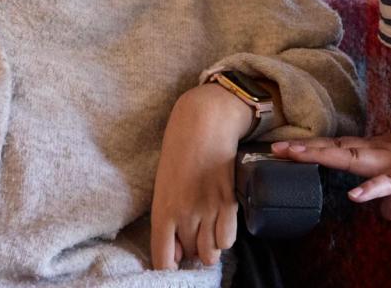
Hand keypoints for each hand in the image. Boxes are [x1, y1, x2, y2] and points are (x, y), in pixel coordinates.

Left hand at [149, 84, 250, 269]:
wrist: (203, 124)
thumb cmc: (178, 153)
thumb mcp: (162, 187)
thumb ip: (167, 220)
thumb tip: (176, 254)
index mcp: (162, 212)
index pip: (163, 260)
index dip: (169, 266)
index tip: (174, 262)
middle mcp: (185, 215)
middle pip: (190, 256)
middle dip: (190, 251)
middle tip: (191, 234)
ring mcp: (208, 210)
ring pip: (211, 253)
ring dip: (208, 247)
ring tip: (206, 230)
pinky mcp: (228, 203)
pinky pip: (228, 240)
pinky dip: (224, 238)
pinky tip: (219, 223)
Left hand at [269, 66, 390, 219]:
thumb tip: (386, 214)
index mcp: (382, 152)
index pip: (340, 149)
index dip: (312, 149)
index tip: (283, 149)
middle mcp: (384, 151)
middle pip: (339, 149)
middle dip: (307, 150)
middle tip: (275, 148)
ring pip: (357, 158)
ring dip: (326, 156)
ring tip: (298, 156)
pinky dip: (374, 187)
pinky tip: (355, 193)